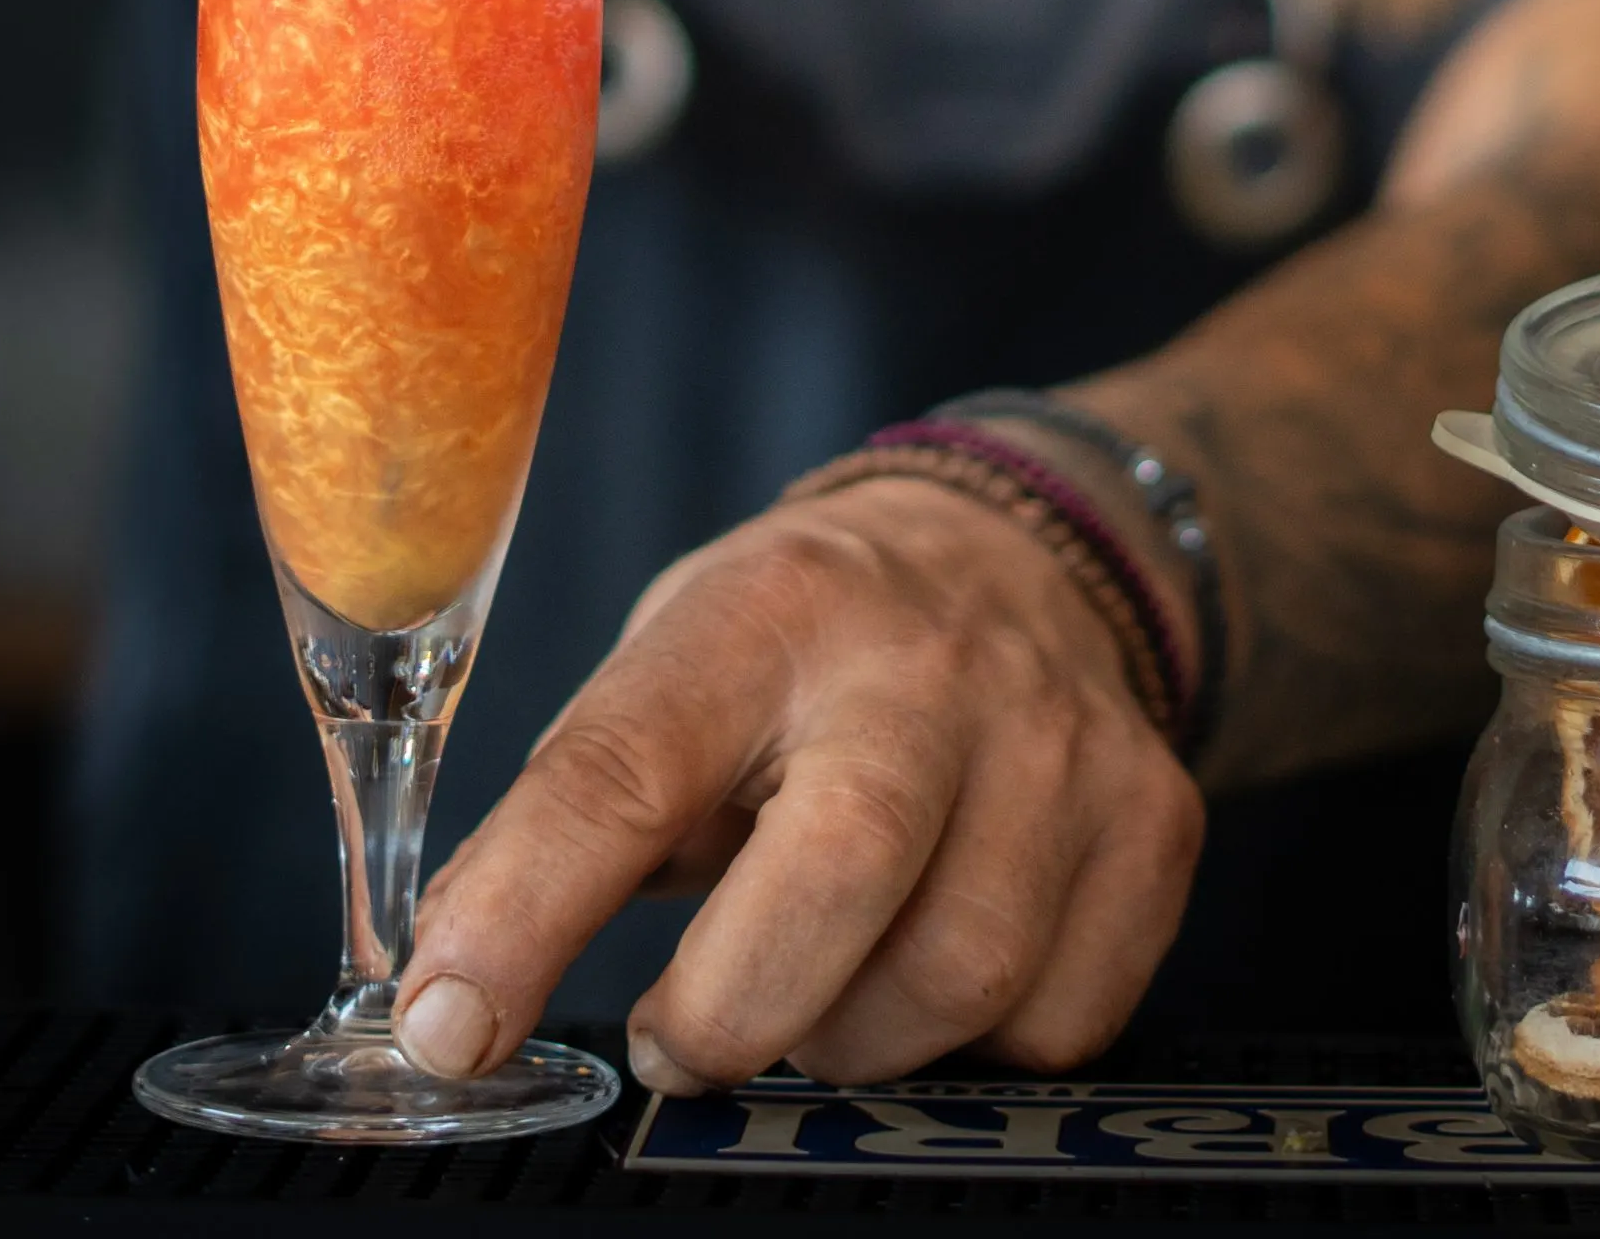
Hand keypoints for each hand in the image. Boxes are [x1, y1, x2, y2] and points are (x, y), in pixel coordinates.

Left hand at [394, 479, 1204, 1090]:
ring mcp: (1055, 740)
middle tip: (676, 1042)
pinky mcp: (1153, 822)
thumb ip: (578, 807)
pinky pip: (1059, 1021)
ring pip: (957, 977)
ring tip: (805, 987)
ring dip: (847, 1037)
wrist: (1012, 554)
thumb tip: (450, 979)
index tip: (446, 1024)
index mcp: (762, 609)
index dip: (523, 909)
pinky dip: (971, 1044)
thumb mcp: (672, 660)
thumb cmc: (804, 636)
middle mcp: (919, 662)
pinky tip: (922, 966)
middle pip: (835, 872)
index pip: (624, 763)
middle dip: (730, 1008)